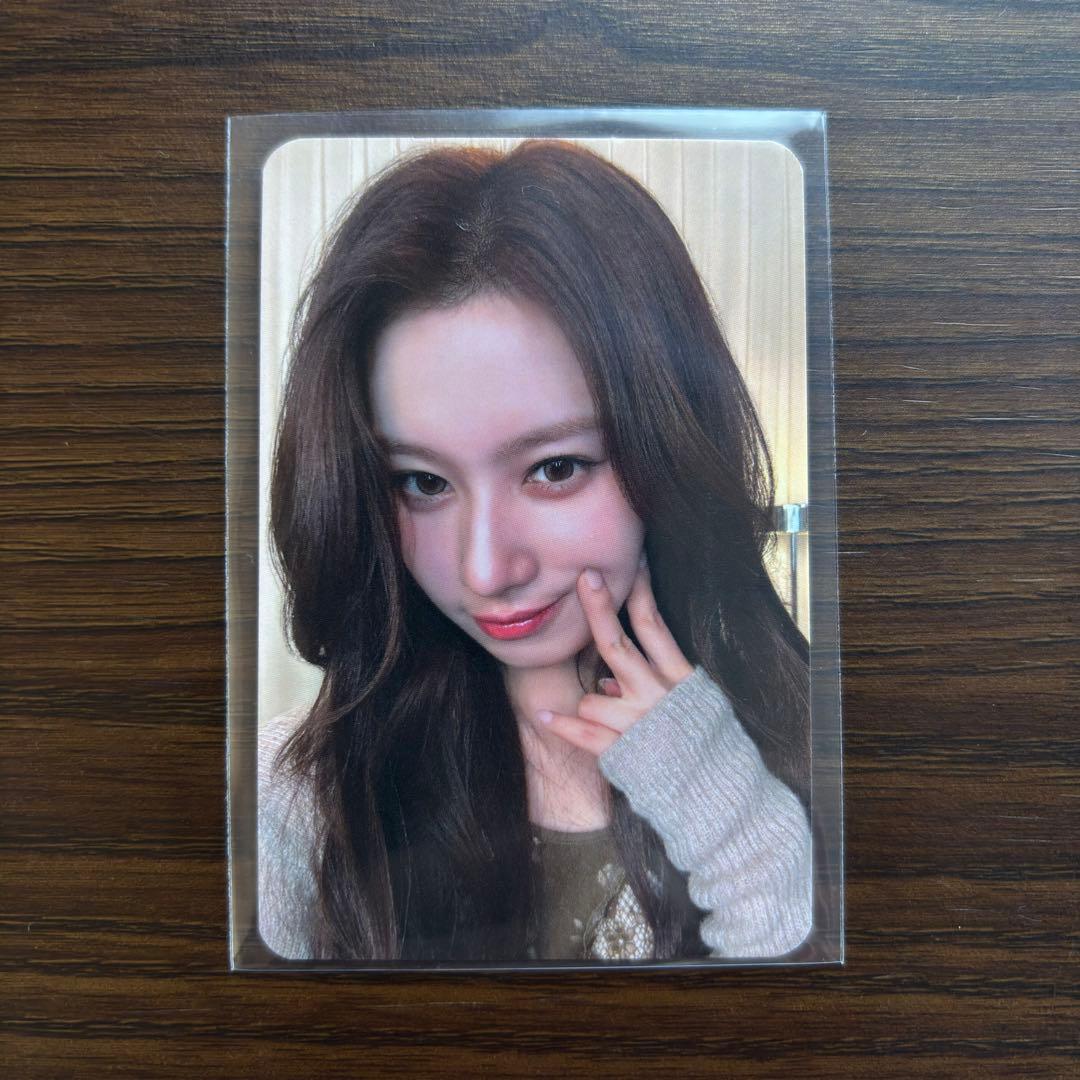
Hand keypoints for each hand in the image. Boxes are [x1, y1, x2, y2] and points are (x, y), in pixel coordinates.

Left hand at [537, 558, 694, 755]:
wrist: (721, 795)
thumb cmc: (707, 747)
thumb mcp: (694, 706)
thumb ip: (654, 687)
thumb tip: (607, 681)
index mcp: (679, 679)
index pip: (654, 627)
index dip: (640, 592)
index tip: (630, 562)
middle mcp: (657, 696)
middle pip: (618, 644)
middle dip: (599, 609)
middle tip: (586, 578)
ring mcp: (640, 725)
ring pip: (592, 698)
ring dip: (594, 707)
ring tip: (611, 724)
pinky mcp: (625, 754)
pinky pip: (585, 734)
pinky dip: (564, 726)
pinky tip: (545, 715)